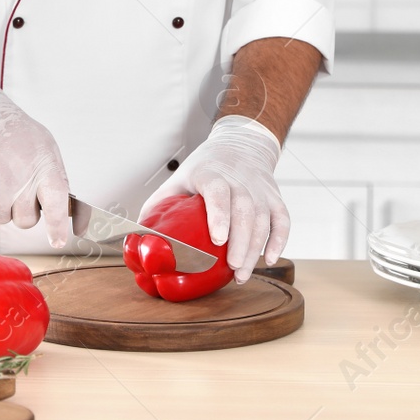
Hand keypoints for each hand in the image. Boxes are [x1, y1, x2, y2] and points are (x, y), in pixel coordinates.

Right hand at [0, 66, 72, 247]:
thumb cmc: (13, 132)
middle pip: (26, 221)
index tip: (58, 241)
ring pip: (1, 218)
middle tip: (14, 184)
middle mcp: (23, 179)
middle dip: (21, 209)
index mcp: (45, 167)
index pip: (57, 206)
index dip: (58, 228)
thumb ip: (54, 178)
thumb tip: (62, 210)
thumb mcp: (45, 147)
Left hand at [143, 116, 286, 282]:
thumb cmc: (204, 168)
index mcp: (211, 173)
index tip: (218, 239)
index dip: (219, 215)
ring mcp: (259, 189)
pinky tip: (269, 259)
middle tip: (231, 269)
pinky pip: (282, 219)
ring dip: (256, 248)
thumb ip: (160, 205)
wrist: (241, 144)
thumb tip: (137, 237)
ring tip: (241, 274)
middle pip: (244, 210)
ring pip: (264, 219)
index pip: (217, 191)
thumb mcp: (179, 179)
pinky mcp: (274, 196)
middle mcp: (239, 180)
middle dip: (240, 242)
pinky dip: (279, 240)